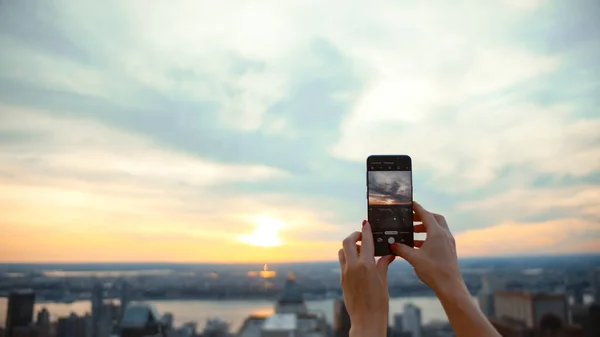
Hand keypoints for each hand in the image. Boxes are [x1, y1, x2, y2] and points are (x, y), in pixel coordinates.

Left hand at [338, 220, 394, 336]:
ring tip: (361, 251)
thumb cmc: (379, 302)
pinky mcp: (342, 279)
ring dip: (350, 247)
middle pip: (348, 242)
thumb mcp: (383, 281)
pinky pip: (342, 262)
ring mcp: (345, 273)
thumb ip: (383, 264)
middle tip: (362, 236)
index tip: (367, 223)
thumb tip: (389, 254)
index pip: (366, 241)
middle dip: (354, 235)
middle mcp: (353, 266)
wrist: (366, 319)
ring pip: (342, 251)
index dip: (366, 230)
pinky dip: (348, 257)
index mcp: (367, 265)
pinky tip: (358, 263)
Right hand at [391, 202, 464, 295]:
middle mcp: (445, 235)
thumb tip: (392, 244)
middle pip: (434, 218)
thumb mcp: (413, 258)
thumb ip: (401, 249)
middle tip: (410, 219)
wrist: (450, 286)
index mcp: (437, 233)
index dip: (417, 208)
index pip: (426, 214)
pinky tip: (418, 245)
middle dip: (422, 217)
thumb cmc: (433, 271)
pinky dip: (428, 237)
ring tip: (412, 232)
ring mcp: (448, 242)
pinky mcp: (449, 250)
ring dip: (425, 228)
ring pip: (437, 228)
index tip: (410, 204)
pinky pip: (438, 237)